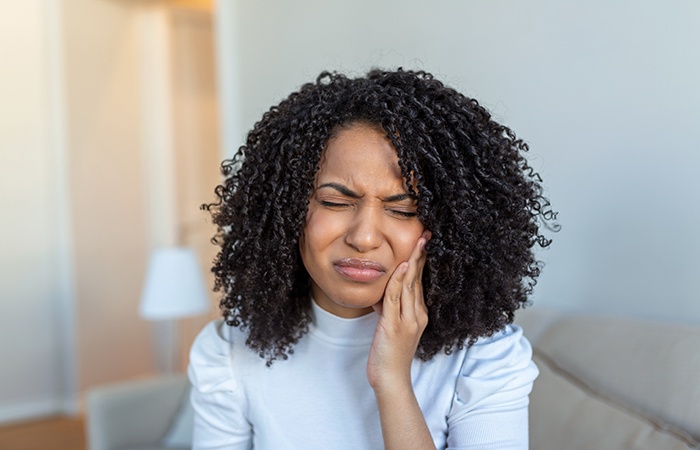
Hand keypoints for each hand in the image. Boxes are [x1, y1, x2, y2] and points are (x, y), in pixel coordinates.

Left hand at [367, 230, 430, 390]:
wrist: (390, 379)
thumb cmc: (388, 354)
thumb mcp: (389, 326)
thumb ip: (388, 308)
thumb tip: (380, 292)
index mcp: (418, 314)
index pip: (420, 282)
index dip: (421, 261)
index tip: (423, 243)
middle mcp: (417, 315)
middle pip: (418, 279)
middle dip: (421, 256)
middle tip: (425, 234)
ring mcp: (409, 321)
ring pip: (410, 285)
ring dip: (413, 262)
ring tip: (418, 243)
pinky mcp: (396, 326)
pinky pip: (397, 299)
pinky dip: (398, 281)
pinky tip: (400, 266)